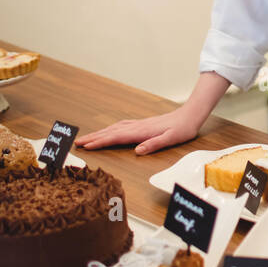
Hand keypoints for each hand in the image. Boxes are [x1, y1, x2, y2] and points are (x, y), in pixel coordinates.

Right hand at [75, 107, 201, 155]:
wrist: (190, 114)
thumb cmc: (183, 129)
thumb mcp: (172, 139)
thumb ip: (154, 144)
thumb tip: (137, 151)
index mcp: (142, 131)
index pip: (117, 137)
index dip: (100, 142)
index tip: (86, 146)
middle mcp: (138, 126)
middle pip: (111, 132)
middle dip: (93, 137)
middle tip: (77, 142)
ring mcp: (139, 124)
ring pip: (114, 128)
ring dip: (99, 133)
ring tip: (87, 138)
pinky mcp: (142, 124)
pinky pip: (121, 126)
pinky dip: (110, 129)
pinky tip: (109, 130)